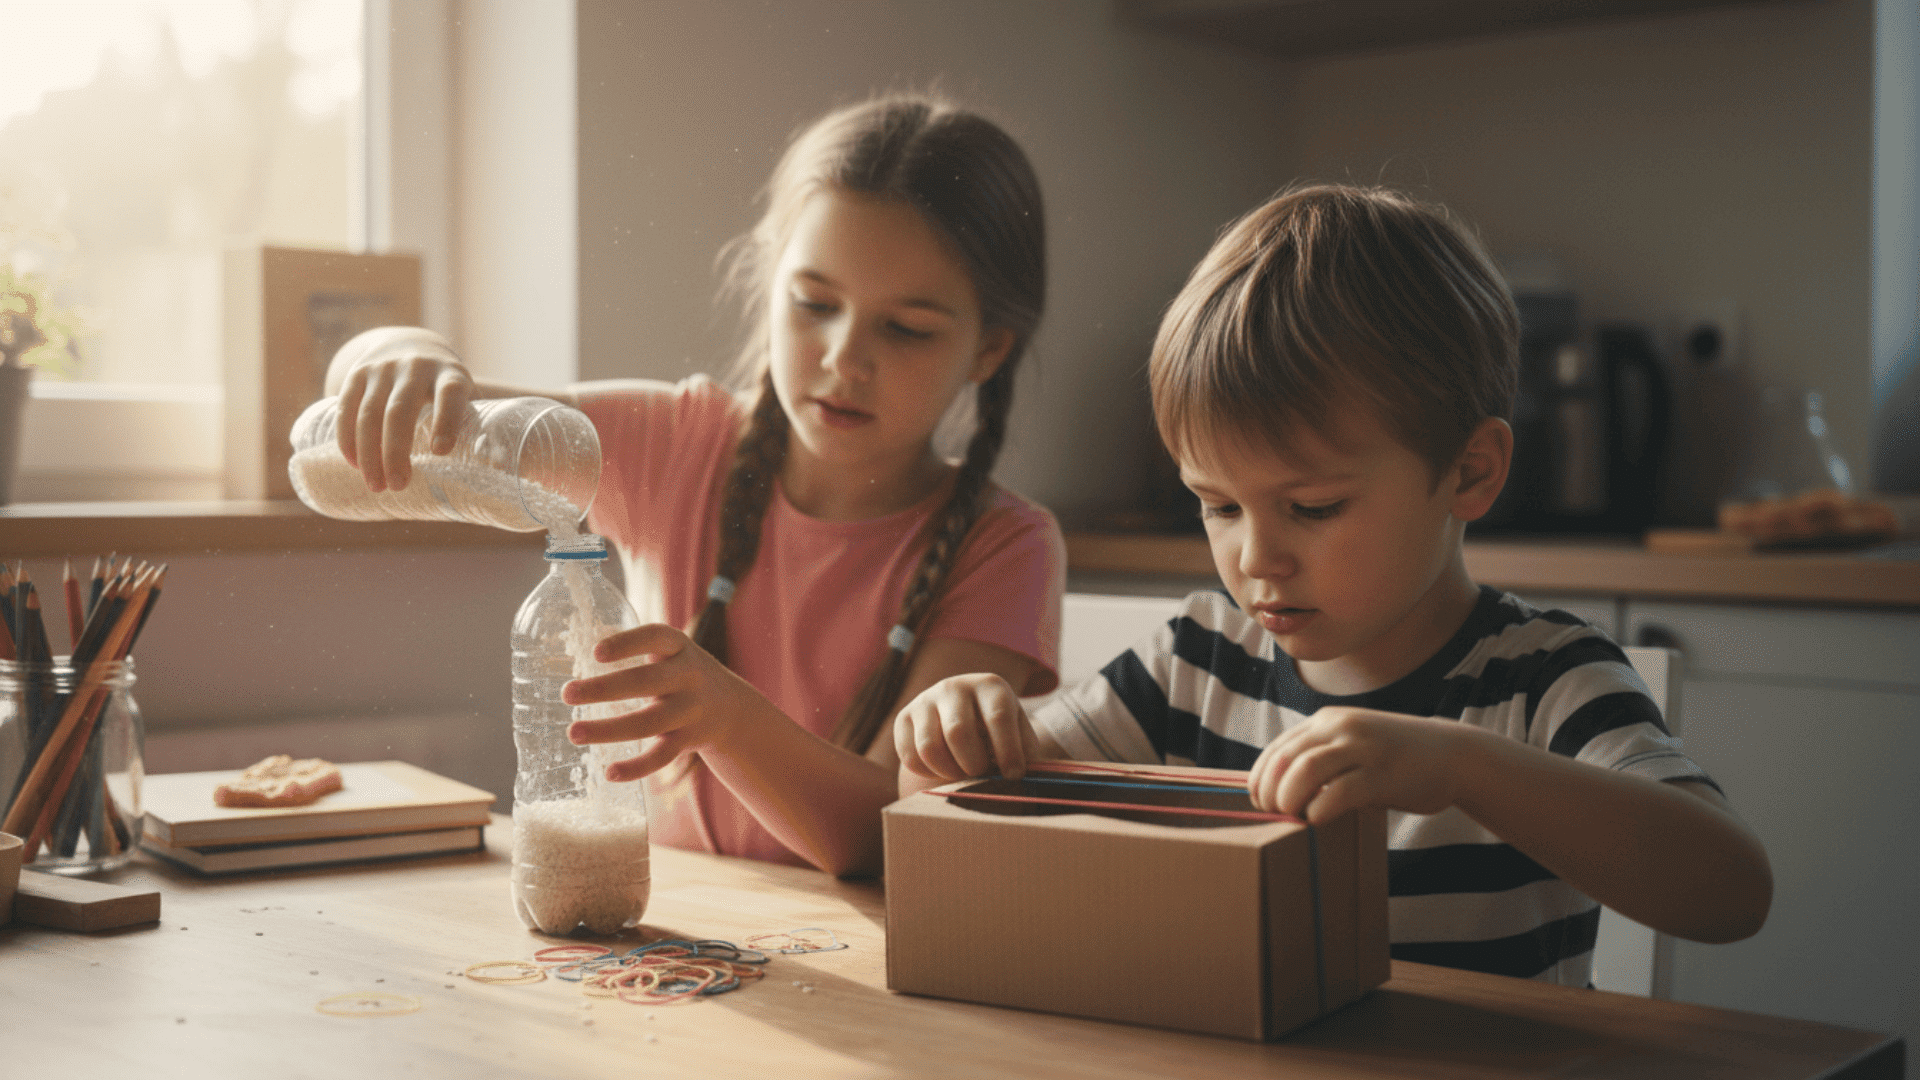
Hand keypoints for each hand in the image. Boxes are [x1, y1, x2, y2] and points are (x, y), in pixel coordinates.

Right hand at [332, 335, 472, 492]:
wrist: (408, 343)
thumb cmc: (445, 386)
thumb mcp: (465, 395)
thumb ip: (479, 427)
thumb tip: (509, 471)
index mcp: (450, 375)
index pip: (450, 394)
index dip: (446, 421)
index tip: (440, 452)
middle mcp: (416, 367)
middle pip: (401, 410)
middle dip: (396, 451)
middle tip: (398, 486)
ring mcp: (383, 368)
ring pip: (369, 412)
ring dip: (369, 453)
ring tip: (376, 485)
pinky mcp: (358, 373)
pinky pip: (347, 407)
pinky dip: (347, 439)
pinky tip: (354, 464)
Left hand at [560, 623, 768, 781]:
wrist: (732, 709)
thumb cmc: (682, 674)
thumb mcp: (671, 652)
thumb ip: (635, 649)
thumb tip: (573, 644)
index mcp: (679, 648)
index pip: (655, 638)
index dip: (627, 644)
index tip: (595, 653)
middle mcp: (688, 677)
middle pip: (646, 682)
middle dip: (605, 688)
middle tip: (566, 693)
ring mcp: (690, 710)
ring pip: (648, 723)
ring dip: (608, 730)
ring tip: (573, 732)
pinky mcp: (688, 740)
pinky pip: (661, 756)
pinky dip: (636, 767)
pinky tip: (609, 772)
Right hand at [894, 673, 1043, 780]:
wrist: (965, 711)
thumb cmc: (998, 728)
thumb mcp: (1019, 730)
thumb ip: (1025, 751)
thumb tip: (1023, 777)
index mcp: (990, 686)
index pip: (998, 717)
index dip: (1008, 751)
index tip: (1013, 775)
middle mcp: (954, 686)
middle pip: (958, 732)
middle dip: (973, 765)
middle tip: (982, 774)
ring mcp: (925, 700)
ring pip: (929, 747)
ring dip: (948, 772)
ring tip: (963, 774)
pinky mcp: (903, 717)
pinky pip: (909, 756)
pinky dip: (927, 773)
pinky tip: (943, 770)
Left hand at [1248, 706, 1480, 822]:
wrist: (1453, 755)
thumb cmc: (1395, 759)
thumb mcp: (1353, 746)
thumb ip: (1322, 758)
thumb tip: (1279, 790)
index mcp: (1328, 721)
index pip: (1279, 748)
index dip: (1260, 777)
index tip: (1258, 802)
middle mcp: (1342, 728)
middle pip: (1287, 758)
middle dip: (1270, 790)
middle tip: (1273, 814)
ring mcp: (1365, 748)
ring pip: (1307, 769)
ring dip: (1290, 798)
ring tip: (1291, 816)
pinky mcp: (1384, 774)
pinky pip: (1341, 791)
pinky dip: (1321, 808)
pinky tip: (1319, 820)